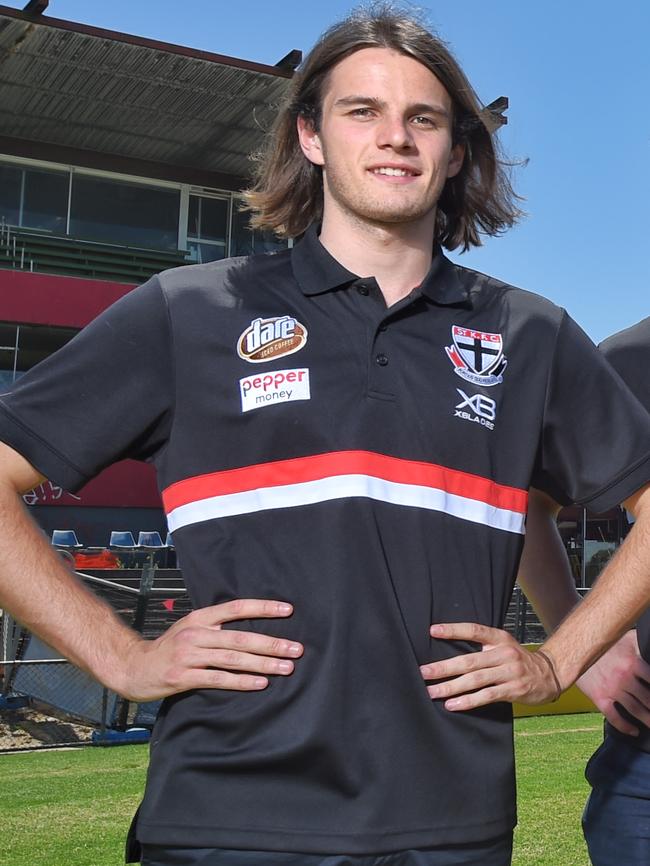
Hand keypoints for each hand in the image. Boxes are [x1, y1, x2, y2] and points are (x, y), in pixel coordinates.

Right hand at [117, 598, 302, 700]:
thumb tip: (251, 626)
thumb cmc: (168, 649)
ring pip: (233, 658)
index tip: (288, 610)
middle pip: (241, 636)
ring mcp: (189, 655)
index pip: (236, 608)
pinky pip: (219, 679)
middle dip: (272, 643)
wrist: (132, 667)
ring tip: (287, 667)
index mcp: (200, 617)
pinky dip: (242, 681)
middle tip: (297, 648)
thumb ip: (215, 627)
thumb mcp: (190, 629)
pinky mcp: (183, 677)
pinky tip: (261, 683)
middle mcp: (195, 633)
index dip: (263, 608)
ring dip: (263, 663)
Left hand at [419, 622, 560, 710]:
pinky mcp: (513, 690)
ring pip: (475, 680)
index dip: (453, 630)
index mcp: (499, 638)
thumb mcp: (503, 645)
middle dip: (444, 667)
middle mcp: (504, 653)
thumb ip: (482, 646)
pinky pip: (486, 696)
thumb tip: (450, 653)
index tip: (433, 630)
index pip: (474, 630)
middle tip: (424, 672)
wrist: (549, 675)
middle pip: (469, 660)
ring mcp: (510, 672)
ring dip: (451, 687)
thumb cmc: (518, 660)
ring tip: (433, 691)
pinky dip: (468, 701)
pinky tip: (453, 704)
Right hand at [577, 630, 649, 735]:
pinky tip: (634, 731)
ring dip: (647, 720)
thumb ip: (643, 644)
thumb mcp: (626, 638)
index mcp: (634, 662)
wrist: (574, 647)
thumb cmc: (603, 642)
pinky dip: (625, 726)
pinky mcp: (598, 697)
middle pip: (648, 699)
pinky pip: (614, 716)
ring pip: (635, 710)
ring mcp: (611, 689)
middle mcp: (624, 677)